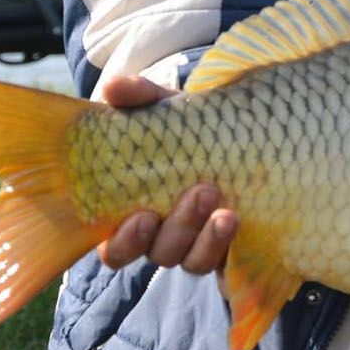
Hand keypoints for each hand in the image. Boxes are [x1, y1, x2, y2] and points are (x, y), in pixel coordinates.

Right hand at [93, 74, 238, 273]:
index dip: (124, 242)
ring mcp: (194, 246)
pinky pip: (221, 261)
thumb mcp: (163, 108)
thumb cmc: (184, 130)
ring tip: (224, 206)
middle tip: (200, 192)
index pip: (115, 247)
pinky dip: (224, 242)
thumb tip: (112, 87)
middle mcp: (161, 238)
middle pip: (158, 253)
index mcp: (133, 213)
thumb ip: (137, 98)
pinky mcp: (226, 250)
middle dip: (178, 228)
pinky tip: (234, 217)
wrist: (237, 138)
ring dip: (206, 237)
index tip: (142, 217)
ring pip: (190, 259)